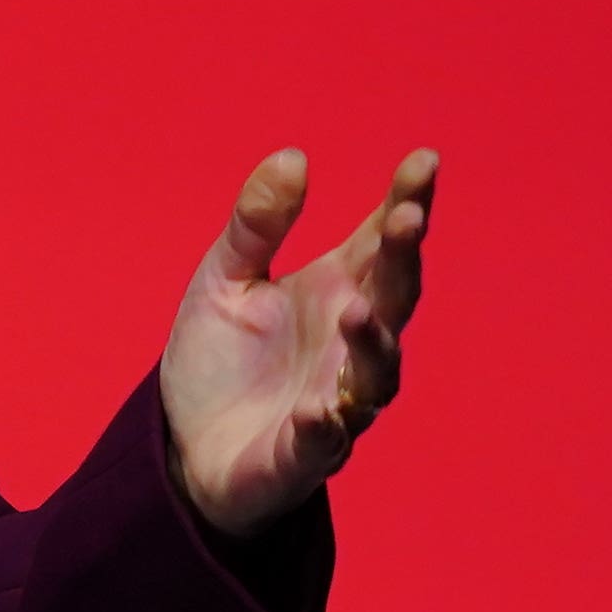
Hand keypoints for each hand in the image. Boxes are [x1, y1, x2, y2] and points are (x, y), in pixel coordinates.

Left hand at [157, 147, 434, 532]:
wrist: (187, 446)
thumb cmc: (221, 358)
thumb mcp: (225, 278)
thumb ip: (258, 224)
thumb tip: (294, 156)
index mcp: (335, 292)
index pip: (382, 243)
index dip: (407, 203)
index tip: (424, 160)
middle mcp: (350, 346)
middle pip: (393, 299)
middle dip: (404, 261)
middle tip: (408, 218)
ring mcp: (335, 402)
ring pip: (376, 376)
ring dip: (373, 345)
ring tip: (357, 312)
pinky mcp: (303, 456)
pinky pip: (322, 444)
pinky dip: (324, 427)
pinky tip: (317, 411)